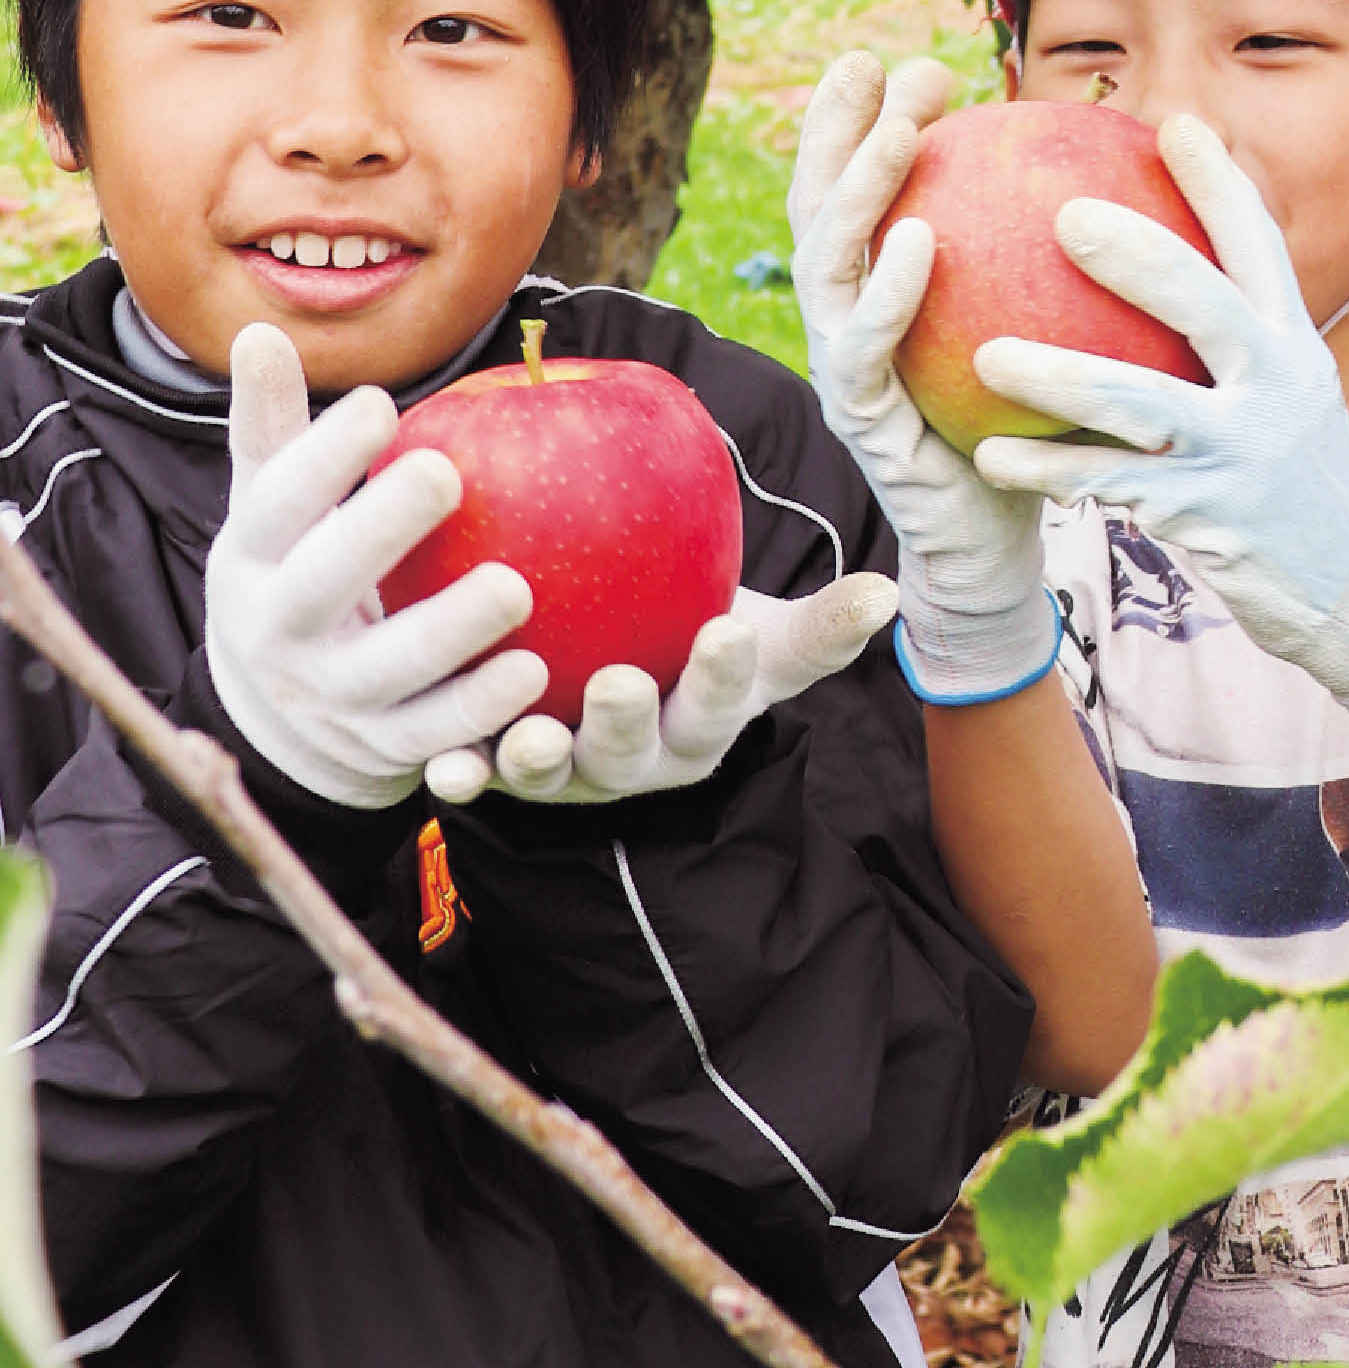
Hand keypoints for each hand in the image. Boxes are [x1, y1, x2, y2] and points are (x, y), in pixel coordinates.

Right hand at [203, 322, 549, 809]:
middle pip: (319, 587)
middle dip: (378, 532)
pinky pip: (432, 736)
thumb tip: (261, 329)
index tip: (384, 404)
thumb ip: (273, 425)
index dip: (322, 456)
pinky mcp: (384, 749)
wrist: (278, 714)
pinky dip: (479, 715)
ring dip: (449, 635)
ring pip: (385, 674)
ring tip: (516, 588)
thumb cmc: (295, 566)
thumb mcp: (272, 502)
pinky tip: (536, 675)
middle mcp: (278, 632)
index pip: (275, 503)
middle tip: (446, 474)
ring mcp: (330, 698)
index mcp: (250, 559)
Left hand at [422, 575, 896, 803]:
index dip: (724, 674)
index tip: (724, 632)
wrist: (631, 674)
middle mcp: (636, 760)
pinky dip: (460, 776)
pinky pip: (477, 776)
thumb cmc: (701, 642)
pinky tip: (442, 768)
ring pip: (554, 774)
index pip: (722, 700)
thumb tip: (886, 591)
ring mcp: (567, 771)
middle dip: (625, 723)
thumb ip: (823, 624)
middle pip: (633, 749)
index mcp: (703, 725)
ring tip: (525, 736)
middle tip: (620, 684)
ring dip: (535, 760)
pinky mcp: (501, 770)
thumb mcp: (766, 640)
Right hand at [787, 52, 1059, 704]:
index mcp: (878, 294)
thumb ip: (1039, 254)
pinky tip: (921, 239)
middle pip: (818, 209)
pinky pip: (865, 352)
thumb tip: (1103, 161)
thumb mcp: (1036, 322)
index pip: (857, 189)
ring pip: (828, 267)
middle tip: (880, 64)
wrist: (1004, 544)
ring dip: (857, 192)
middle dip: (839, 129)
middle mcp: (845, 325)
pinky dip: (888, 291)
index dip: (862, 120)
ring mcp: (844, 375)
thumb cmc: (1027, 426)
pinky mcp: (864, 426)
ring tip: (898, 131)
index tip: (901, 59)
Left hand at [972, 113, 1348, 754]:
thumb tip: (1158, 271)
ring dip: (1059, 377)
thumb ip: (1237, 342)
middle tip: (1063, 214)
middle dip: (1138, 254)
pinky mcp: (1210, 517)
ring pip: (1142, 403)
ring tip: (989, 356)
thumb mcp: (1287, 397)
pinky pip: (1111, 486)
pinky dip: (1048, 471)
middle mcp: (1278, 385)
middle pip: (1206, 304)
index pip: (1259, 246)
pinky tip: (989, 457)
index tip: (1173, 124)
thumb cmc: (1295, 484)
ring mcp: (1245, 453)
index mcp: (1295, 344)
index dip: (1219, 182)